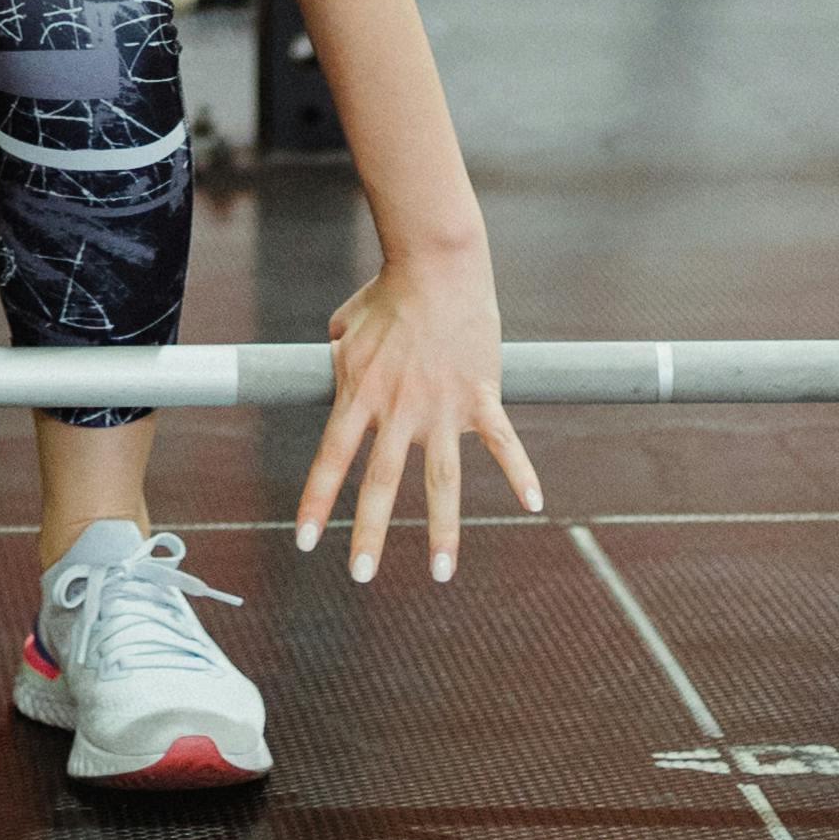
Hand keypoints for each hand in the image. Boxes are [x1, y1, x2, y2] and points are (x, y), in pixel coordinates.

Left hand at [293, 243, 536, 585]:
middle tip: (360, 576)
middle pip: (380, 482)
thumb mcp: (345, 329)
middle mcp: (399, 408)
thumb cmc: (387, 293)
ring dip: (441, 529)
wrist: (437, 263)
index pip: (331, 458)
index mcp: (359, 393)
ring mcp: (442, 405)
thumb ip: (337, 361)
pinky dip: (520, 473)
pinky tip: (534, 504)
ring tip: (440, 572)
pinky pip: (503, 442)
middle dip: (369, 533)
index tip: (305, 542)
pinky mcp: (481, 395)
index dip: (316, 501)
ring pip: (442, 480)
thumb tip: (332, 372)